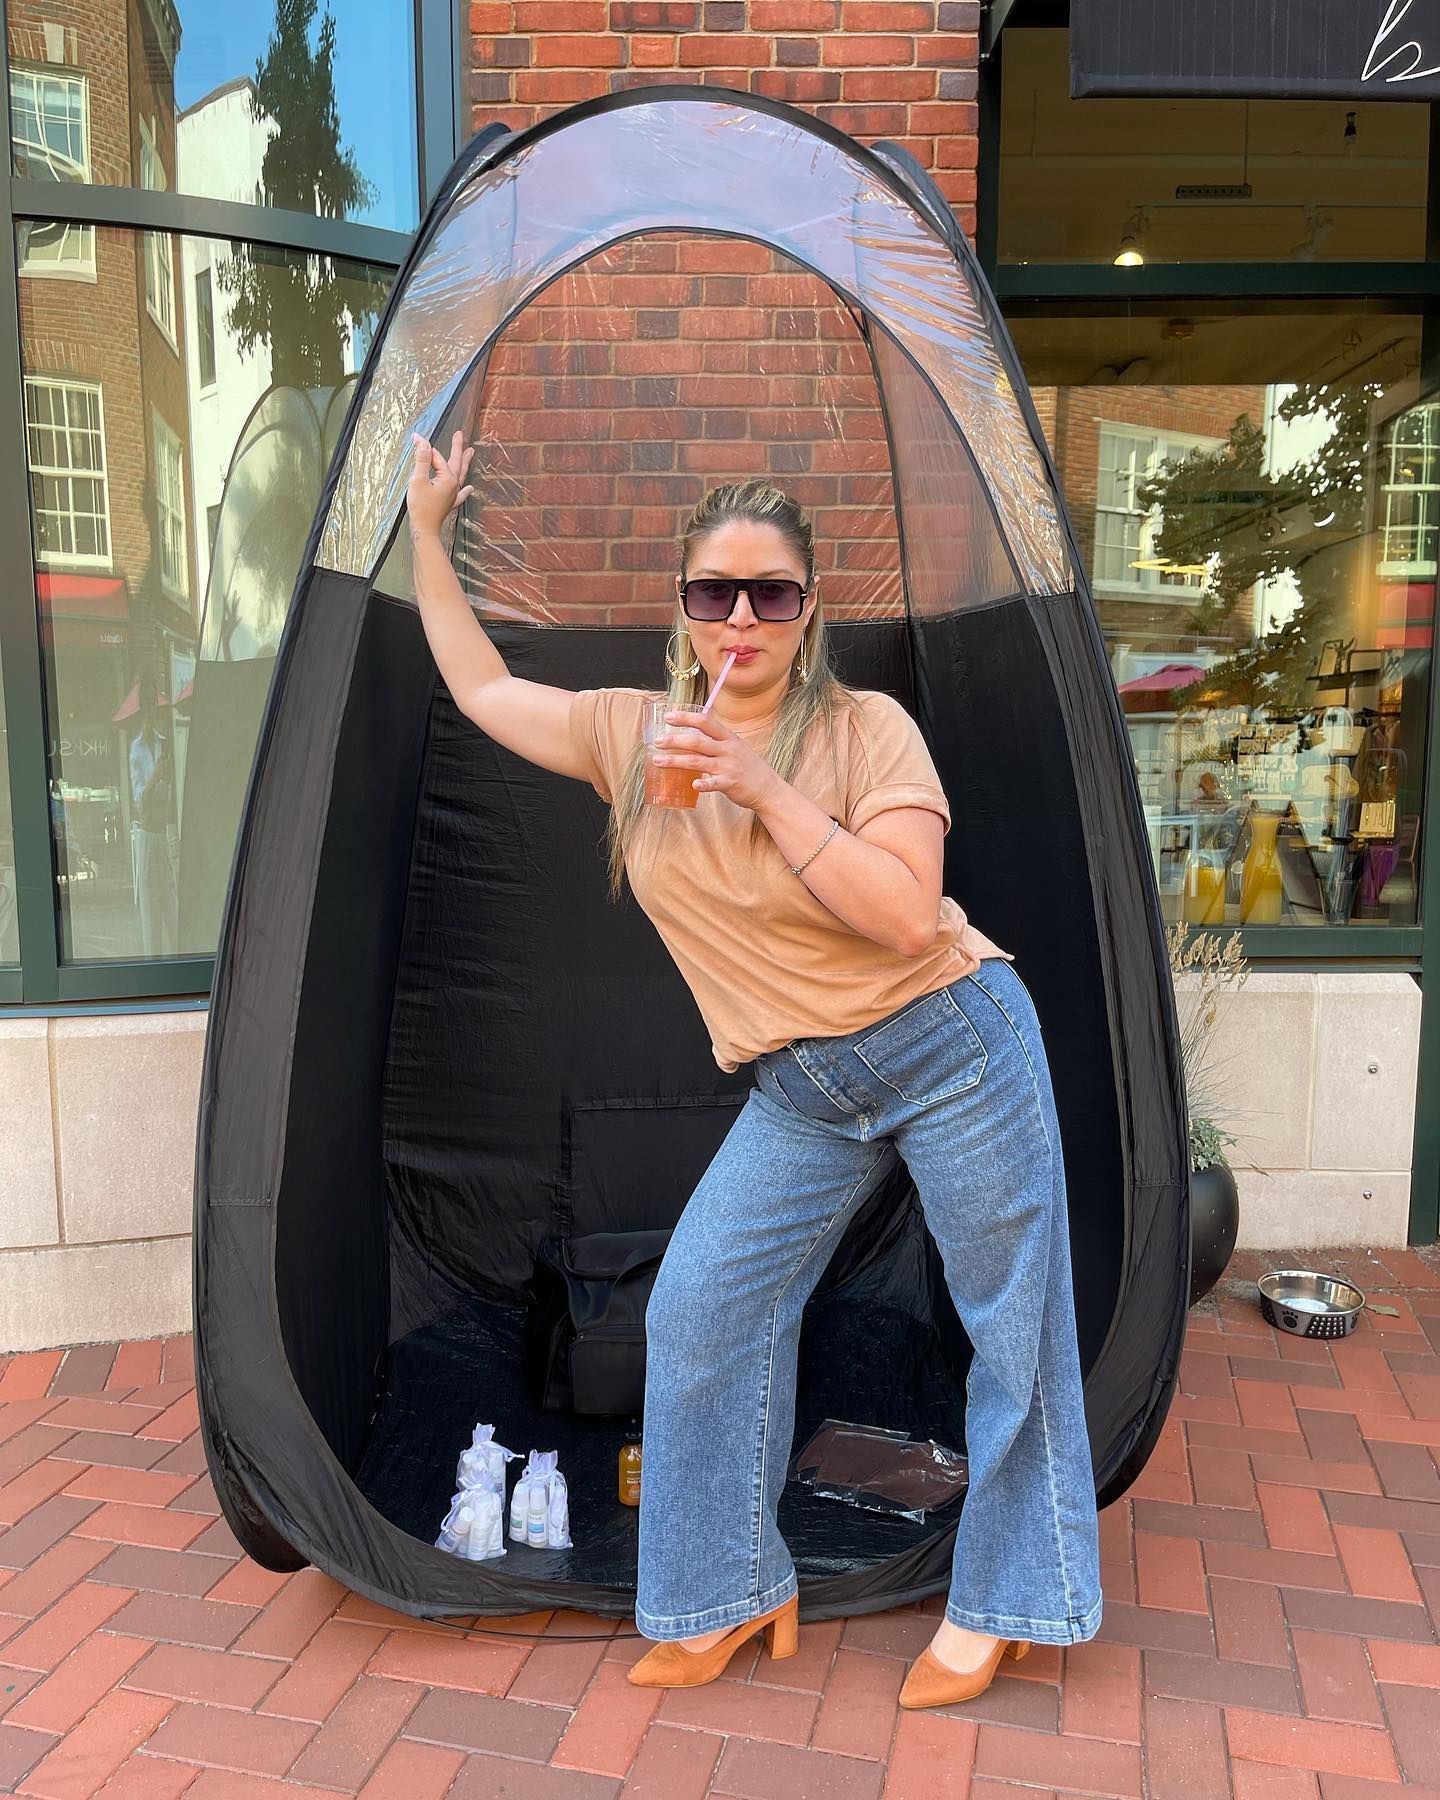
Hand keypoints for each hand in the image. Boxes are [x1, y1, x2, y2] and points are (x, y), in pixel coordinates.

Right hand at [407, 429, 474, 537]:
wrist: (425, 530)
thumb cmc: (421, 507)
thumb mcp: (418, 480)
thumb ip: (422, 459)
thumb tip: (422, 441)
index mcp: (448, 478)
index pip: (436, 457)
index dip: (425, 448)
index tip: (415, 438)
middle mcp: (454, 485)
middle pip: (456, 462)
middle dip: (457, 447)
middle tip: (460, 435)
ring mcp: (453, 495)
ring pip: (461, 474)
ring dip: (464, 462)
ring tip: (470, 452)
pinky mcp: (449, 503)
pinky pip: (460, 494)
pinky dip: (465, 490)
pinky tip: (470, 489)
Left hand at [653, 709, 781, 811]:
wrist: (768, 788)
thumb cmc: (747, 767)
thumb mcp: (734, 747)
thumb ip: (715, 741)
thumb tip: (689, 736)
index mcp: (728, 737)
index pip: (705, 722)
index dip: (686, 717)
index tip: (668, 716)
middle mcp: (728, 749)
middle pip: (697, 741)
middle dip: (675, 740)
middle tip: (657, 741)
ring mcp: (729, 767)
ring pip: (698, 762)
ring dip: (676, 761)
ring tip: (658, 761)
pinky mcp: (730, 784)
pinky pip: (714, 783)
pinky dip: (704, 785)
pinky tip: (693, 785)